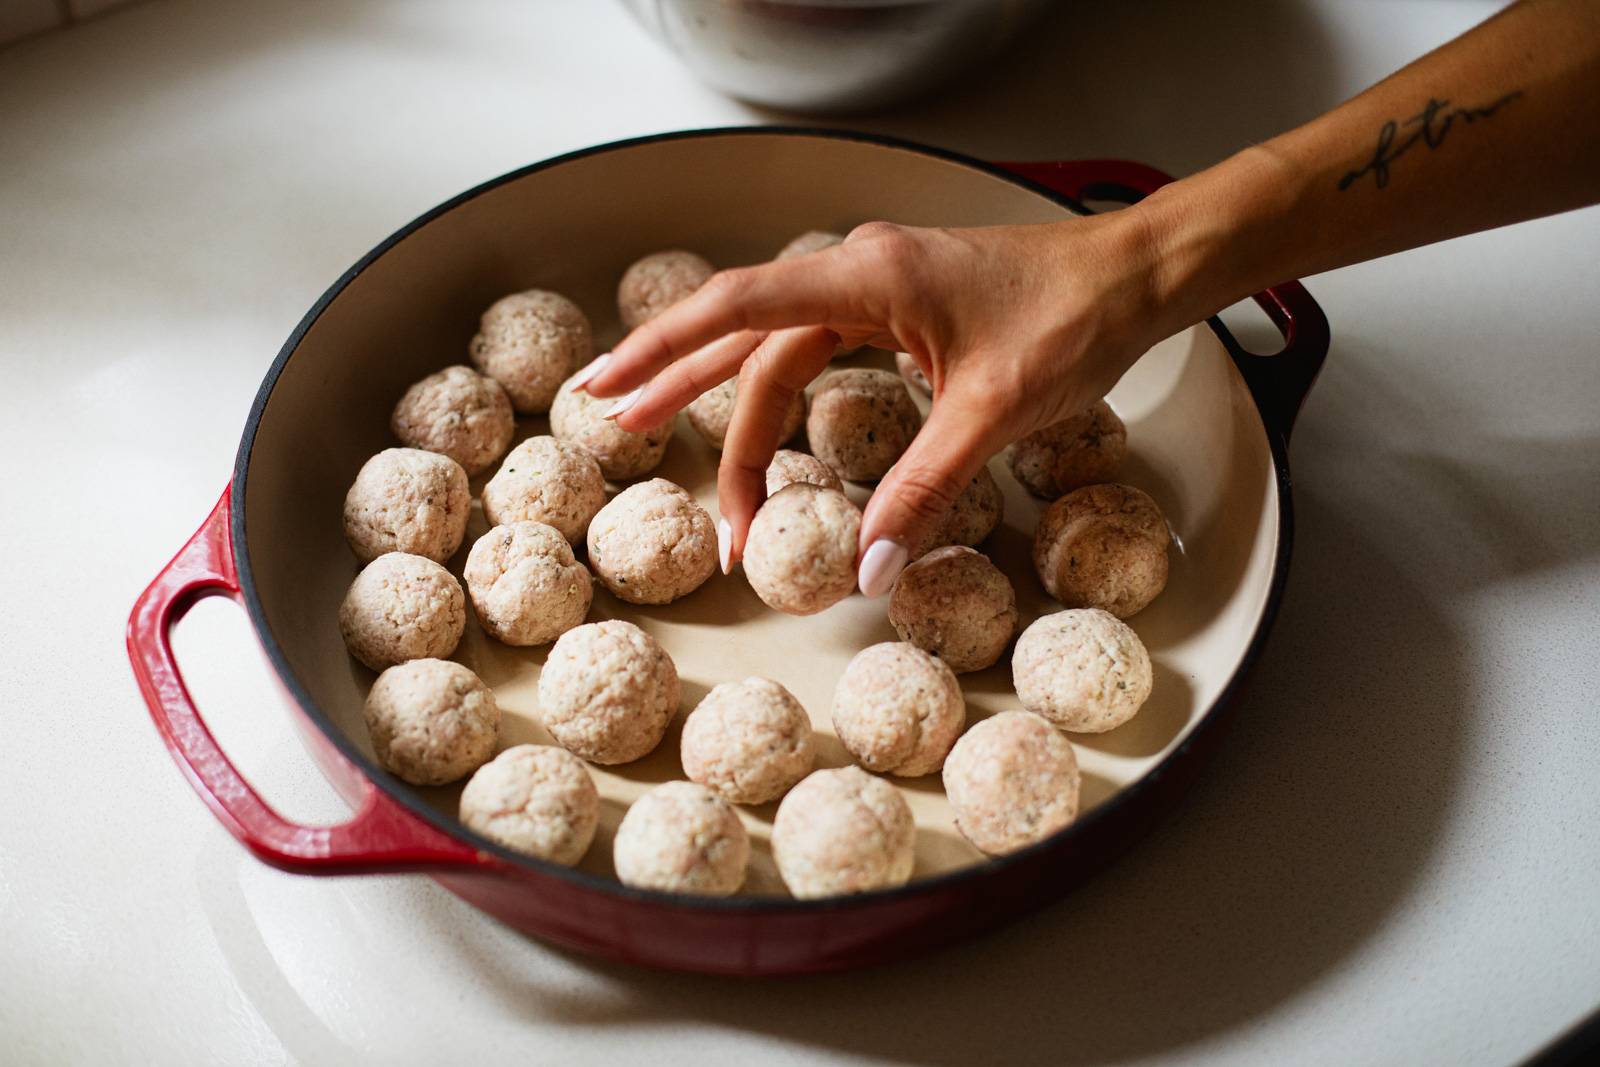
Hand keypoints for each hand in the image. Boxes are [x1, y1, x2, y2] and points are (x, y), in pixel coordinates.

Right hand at [579, 212, 1174, 595]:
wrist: (1135, 277)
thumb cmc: (1074, 321)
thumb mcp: (994, 414)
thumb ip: (925, 489)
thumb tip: (869, 570)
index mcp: (868, 279)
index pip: (739, 308)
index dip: (665, 349)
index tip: (610, 386)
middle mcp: (859, 274)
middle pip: (746, 337)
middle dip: (679, 385)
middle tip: (612, 423)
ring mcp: (877, 289)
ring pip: (779, 348)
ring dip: (732, 403)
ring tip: (675, 442)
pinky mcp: (899, 309)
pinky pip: (817, 350)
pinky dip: (779, 390)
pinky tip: (758, 419)